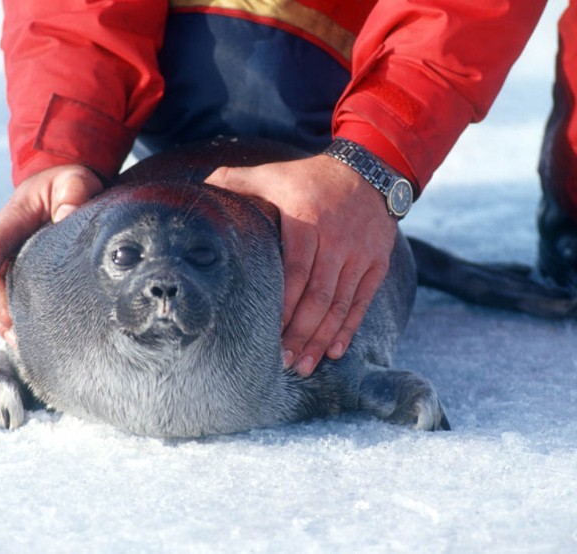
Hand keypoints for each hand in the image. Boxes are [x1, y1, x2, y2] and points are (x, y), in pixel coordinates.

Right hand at [0, 165, 103, 345]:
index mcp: (13, 218)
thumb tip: (67, 218)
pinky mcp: (24, 273)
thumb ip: (74, 195)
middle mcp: (7, 243)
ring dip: (5, 321)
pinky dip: (17, 320)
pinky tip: (30, 340)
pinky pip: (13, 298)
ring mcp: (13, 260)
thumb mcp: (75, 181)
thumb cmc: (70, 184)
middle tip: (14, 333)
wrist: (67, 187)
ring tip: (22, 345)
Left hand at [207, 155, 397, 376]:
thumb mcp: (273, 173)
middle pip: (318, 297)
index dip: (282, 306)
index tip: (267, 334)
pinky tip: (335, 351)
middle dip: (300, 334)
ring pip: (340, 305)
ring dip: (322, 339)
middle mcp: (337, 241)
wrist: (369, 172)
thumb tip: (199, 188)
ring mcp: (360, 255)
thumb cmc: (310, 178)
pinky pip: (362, 301)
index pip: (295, 272)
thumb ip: (236, 181)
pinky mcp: (377, 264)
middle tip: (284, 363)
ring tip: (305, 366)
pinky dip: (349, 328)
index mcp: (307, 221)